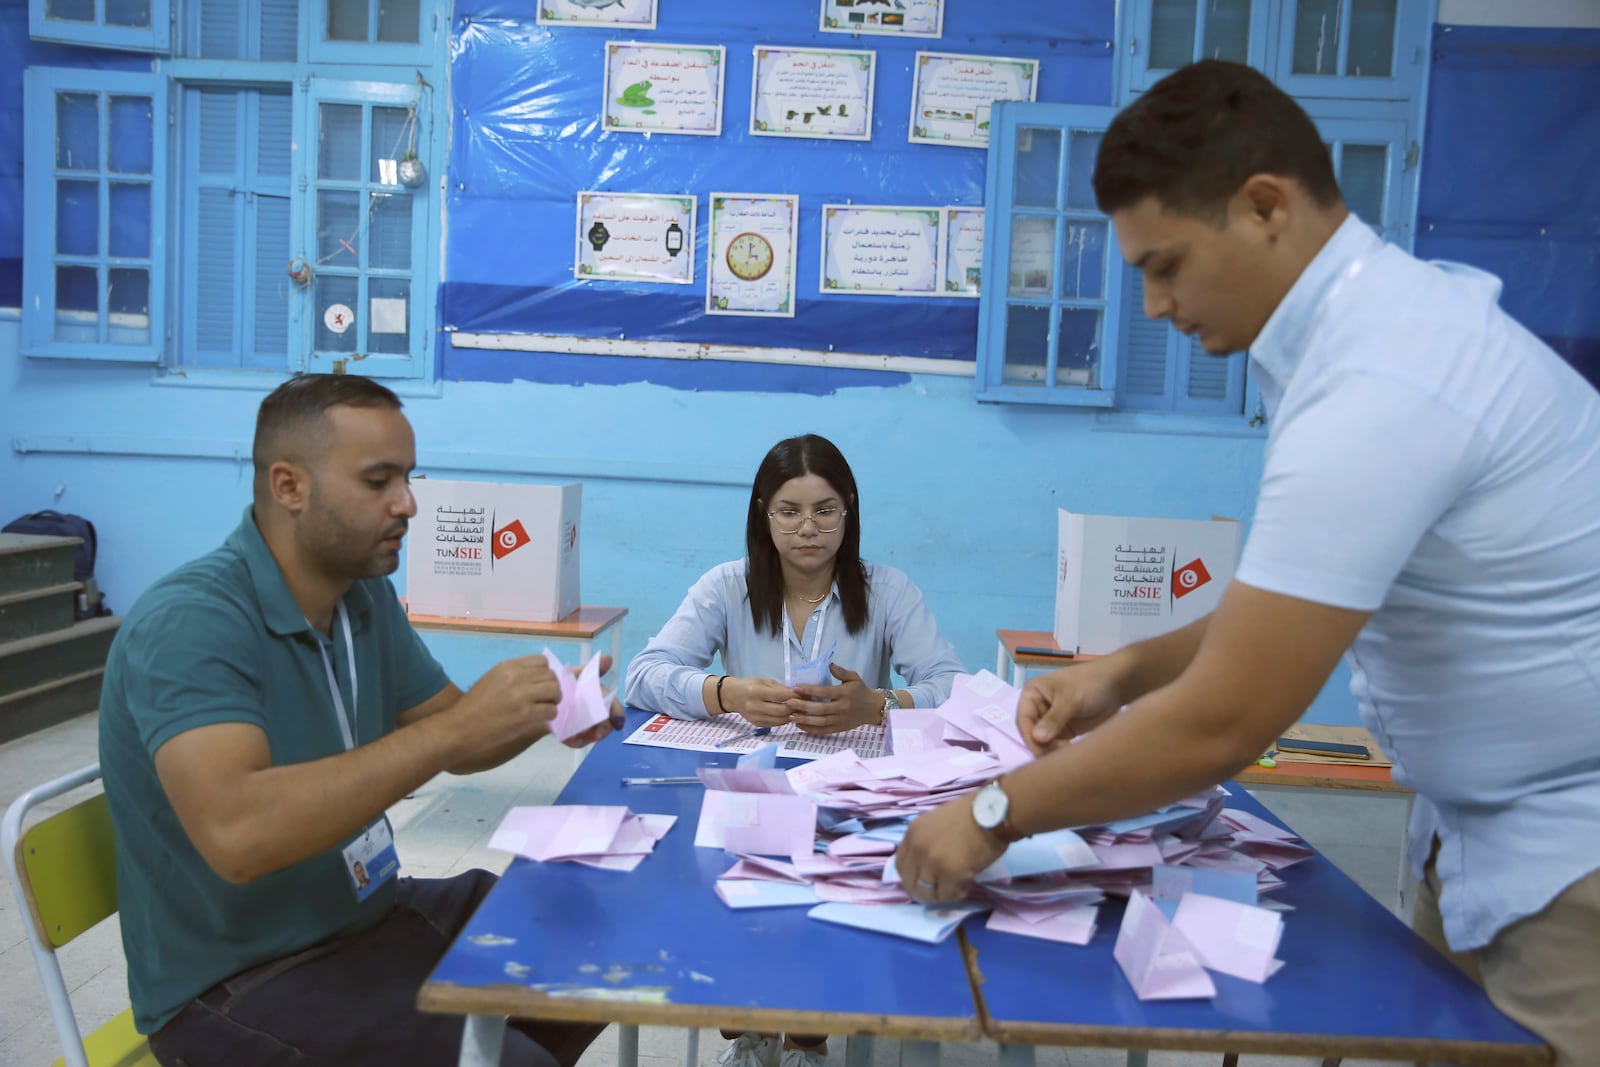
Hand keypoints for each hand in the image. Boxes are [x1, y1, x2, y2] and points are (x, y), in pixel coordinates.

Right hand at [449, 655, 563, 754]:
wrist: (461, 726)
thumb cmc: (475, 706)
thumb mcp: (493, 679)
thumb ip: (514, 675)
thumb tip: (538, 680)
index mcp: (508, 666)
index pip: (542, 661)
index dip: (545, 673)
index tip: (542, 684)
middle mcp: (516, 676)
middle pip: (550, 675)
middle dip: (552, 687)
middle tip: (547, 698)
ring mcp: (522, 695)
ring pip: (554, 691)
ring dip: (553, 701)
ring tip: (545, 708)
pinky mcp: (525, 714)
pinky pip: (551, 710)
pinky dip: (550, 715)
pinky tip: (540, 719)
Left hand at [563, 654, 620, 747]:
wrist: (544, 697)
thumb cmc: (566, 684)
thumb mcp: (578, 674)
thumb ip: (594, 669)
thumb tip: (609, 658)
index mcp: (600, 700)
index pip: (614, 708)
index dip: (618, 715)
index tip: (618, 722)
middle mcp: (596, 715)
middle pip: (606, 725)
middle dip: (604, 730)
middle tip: (597, 733)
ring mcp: (585, 727)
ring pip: (593, 736)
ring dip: (588, 737)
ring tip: (578, 735)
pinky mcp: (573, 736)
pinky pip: (577, 742)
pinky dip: (574, 741)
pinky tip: (568, 738)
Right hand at [721, 676, 797, 726]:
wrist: (732, 696)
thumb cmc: (749, 685)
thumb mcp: (764, 681)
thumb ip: (780, 688)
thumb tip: (798, 695)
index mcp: (756, 691)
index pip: (781, 696)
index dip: (795, 696)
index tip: (805, 694)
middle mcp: (755, 706)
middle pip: (782, 710)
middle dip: (795, 707)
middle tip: (804, 704)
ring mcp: (755, 717)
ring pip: (780, 720)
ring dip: (791, 716)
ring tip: (798, 710)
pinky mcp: (757, 724)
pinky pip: (775, 724)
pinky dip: (783, 720)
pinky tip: (788, 715)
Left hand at [788, 663, 879, 734]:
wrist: (873, 708)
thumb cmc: (861, 690)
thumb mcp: (854, 677)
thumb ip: (841, 671)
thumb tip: (830, 664)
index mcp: (844, 694)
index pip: (825, 692)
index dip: (810, 690)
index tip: (796, 688)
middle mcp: (841, 708)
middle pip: (820, 709)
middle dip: (803, 706)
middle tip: (788, 703)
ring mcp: (840, 720)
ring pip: (820, 722)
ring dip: (804, 719)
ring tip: (791, 716)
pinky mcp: (839, 728)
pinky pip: (823, 730)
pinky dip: (811, 729)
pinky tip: (799, 725)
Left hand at [896, 795, 1006, 904]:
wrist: (993, 812)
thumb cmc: (970, 814)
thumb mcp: (936, 823)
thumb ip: (926, 841)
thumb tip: (924, 866)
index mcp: (913, 833)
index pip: (900, 864)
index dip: (910, 877)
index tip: (921, 881)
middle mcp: (918, 848)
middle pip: (910, 882)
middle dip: (922, 891)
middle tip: (938, 892)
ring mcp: (933, 862)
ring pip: (927, 892)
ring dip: (940, 894)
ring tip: (955, 887)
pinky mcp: (951, 874)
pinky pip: (948, 895)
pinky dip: (957, 893)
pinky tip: (966, 883)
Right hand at [1016, 663, 1125, 755]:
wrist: (1118, 684)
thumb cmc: (1090, 683)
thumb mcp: (1070, 699)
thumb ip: (1054, 719)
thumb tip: (1036, 739)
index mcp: (1032, 694)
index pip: (1023, 720)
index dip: (1029, 737)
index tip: (1041, 751)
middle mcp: (1038, 708)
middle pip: (1032, 733)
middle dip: (1043, 745)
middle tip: (1059, 753)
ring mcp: (1051, 720)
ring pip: (1044, 742)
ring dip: (1052, 750)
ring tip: (1068, 753)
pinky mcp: (1065, 730)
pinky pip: (1057, 744)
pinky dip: (1061, 751)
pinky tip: (1070, 754)